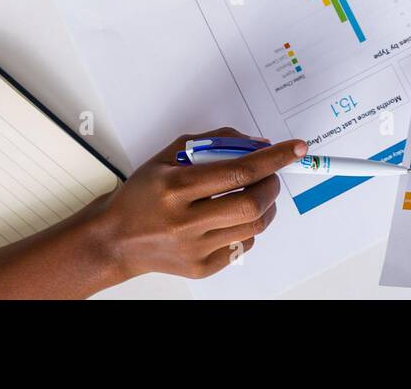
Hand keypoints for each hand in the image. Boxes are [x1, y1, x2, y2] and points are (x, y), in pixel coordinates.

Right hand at [89, 128, 304, 280]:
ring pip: (254, 226)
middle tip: (270, 176)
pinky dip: (248, 228)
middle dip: (272, 184)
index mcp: (176, 186)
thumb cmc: (143, 194)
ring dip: (266, 206)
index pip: (240, 171)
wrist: (115, 239)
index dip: (274, 158)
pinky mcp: (201, 268)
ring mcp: (194, 248)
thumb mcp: (169, 156)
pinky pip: (243, 245)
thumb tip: (258, 145)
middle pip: (252, 203)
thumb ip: (214, 143)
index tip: (295, 149)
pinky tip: (232, 218)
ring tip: (256, 195)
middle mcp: (185, 220)